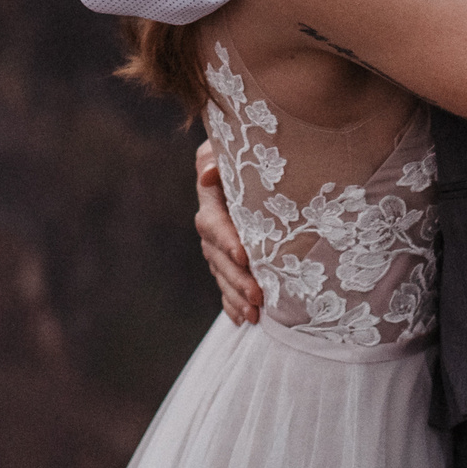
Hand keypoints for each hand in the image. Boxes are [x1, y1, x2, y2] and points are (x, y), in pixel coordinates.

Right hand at [194, 140, 260, 323]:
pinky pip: (224, 286)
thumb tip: (208, 174)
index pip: (213, 223)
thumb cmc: (247, 151)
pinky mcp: (226, 261)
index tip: (244, 256)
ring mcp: (216, 246)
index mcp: (211, 199)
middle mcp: (210, 226)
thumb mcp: (229, 147)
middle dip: (237, 279)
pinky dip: (232, 304)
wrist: (251, 166)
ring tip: (255, 315)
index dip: (226, 240)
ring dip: (236, 297)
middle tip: (259, 295)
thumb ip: (217, 158)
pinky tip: (244, 320)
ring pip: (221, 276)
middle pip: (217, 257)